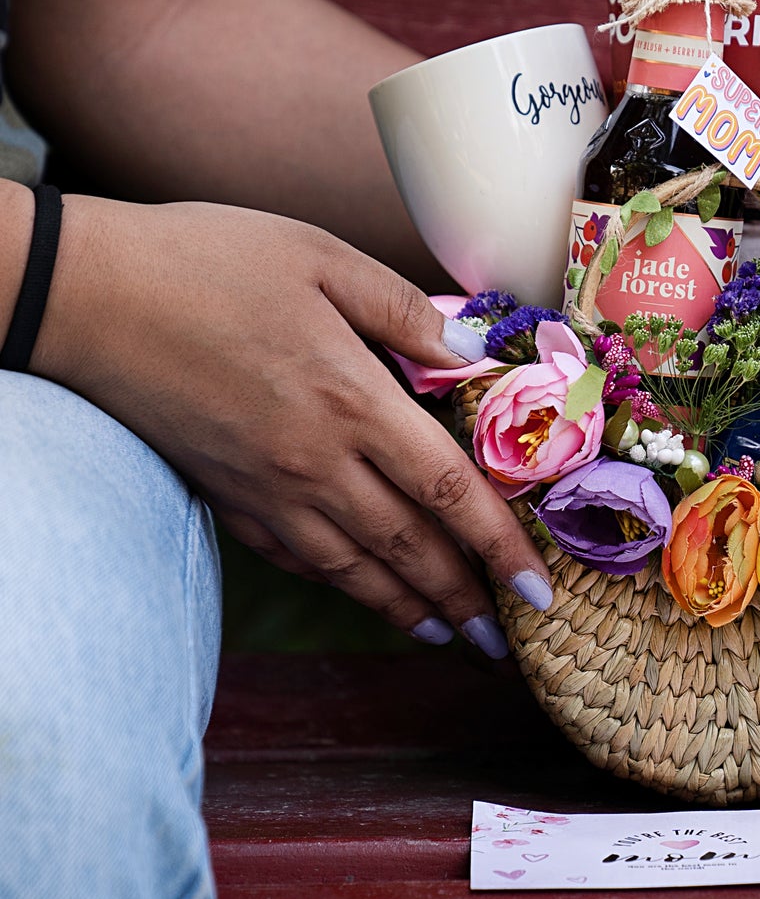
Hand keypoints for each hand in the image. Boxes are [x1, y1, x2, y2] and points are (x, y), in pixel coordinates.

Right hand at [34, 196, 550, 653]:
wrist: (82, 296)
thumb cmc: (206, 261)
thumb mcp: (321, 257)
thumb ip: (405, 311)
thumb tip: (473, 352)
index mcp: (353, 401)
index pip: (449, 491)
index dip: (501, 547)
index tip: (539, 590)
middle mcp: (315, 461)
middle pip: (410, 547)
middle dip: (466, 599)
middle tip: (506, 640)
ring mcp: (266, 488)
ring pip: (355, 568)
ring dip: (409, 608)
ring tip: (452, 636)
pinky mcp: (226, 495)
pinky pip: (296, 558)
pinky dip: (342, 585)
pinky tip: (366, 594)